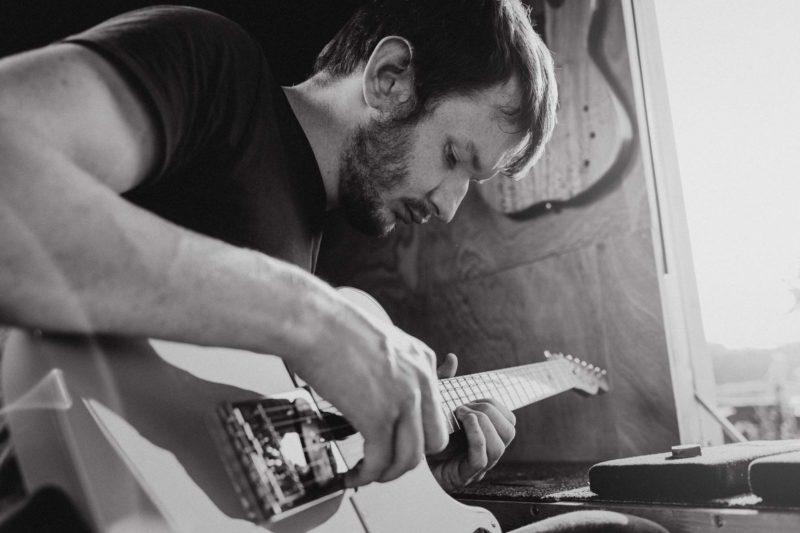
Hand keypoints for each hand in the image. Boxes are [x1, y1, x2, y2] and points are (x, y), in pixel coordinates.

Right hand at [288, 291, 447, 488]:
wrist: (311, 321)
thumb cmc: (330, 327)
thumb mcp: (377, 343)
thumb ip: (388, 369)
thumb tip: (375, 395)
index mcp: (422, 360)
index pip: (434, 410)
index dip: (415, 432)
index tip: (396, 441)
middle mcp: (420, 380)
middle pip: (434, 439)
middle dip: (409, 457)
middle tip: (386, 461)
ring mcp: (403, 400)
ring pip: (411, 457)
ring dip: (388, 473)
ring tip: (367, 474)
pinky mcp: (377, 418)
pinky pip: (380, 461)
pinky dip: (366, 476)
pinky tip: (352, 475)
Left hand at [427, 353, 515, 491]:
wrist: (409, 457)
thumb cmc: (427, 431)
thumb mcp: (436, 401)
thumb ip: (446, 381)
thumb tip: (452, 357)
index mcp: (487, 431)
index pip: (508, 417)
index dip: (493, 404)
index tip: (469, 399)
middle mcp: (487, 448)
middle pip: (509, 430)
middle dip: (488, 411)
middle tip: (462, 407)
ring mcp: (478, 464)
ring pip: (499, 446)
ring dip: (481, 424)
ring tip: (460, 415)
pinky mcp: (465, 474)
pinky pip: (482, 458)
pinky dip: (475, 438)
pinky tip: (461, 426)